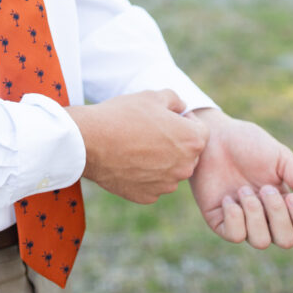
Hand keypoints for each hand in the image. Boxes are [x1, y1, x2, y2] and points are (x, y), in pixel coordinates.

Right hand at [67, 90, 207, 203]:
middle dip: (176, 142)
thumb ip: (175, 100)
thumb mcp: (152, 96)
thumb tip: (182, 107)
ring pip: (171, 170)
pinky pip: (153, 184)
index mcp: (191, 141)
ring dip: (161, 160)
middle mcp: (184, 167)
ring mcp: (165, 185)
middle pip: (188, 154)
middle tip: (151, 130)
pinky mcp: (147, 197)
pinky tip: (129, 160)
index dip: (186, 122)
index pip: (201, 132)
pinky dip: (145, 174)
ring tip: (137, 144)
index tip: (168, 117)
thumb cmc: (123, 115)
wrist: (91, 141)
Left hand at [188, 109, 292, 248]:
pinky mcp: (220, 222)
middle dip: (278, 214)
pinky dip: (235, 217)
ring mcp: (244, 222)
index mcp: (286, 206)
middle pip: (286, 241)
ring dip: (256, 214)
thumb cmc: (249, 144)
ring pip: (261, 242)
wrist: (214, 135)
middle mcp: (267, 219)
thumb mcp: (282, 157)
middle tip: (265, 188)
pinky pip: (235, 236)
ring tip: (243, 189)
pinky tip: (229, 197)